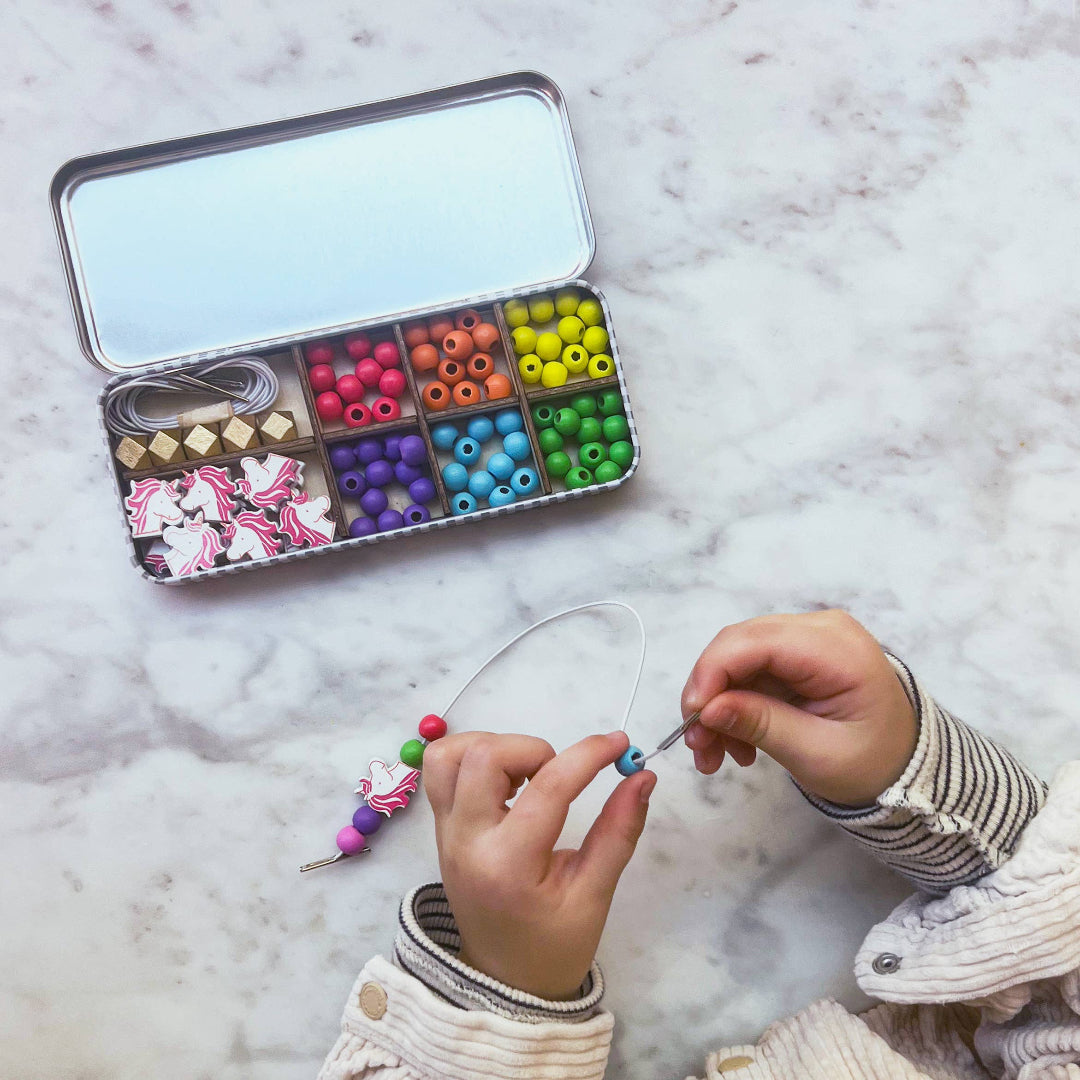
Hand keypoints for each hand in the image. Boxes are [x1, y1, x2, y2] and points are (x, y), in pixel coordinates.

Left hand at [423, 730, 654, 999]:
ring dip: (495, 747)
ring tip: (529, 775)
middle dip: (534, 749)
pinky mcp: (439, 827)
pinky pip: (439, 770)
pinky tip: (507, 781)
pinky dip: (472, 757)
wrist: (504, 980)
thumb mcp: (595, 894)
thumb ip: (618, 831)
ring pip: (449, 755)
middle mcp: (466, 841)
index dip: (589, 755)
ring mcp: (445, 832)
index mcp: (509, 865)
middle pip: (484, 757)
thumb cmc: (554, 944)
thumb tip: (643, 777)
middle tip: (562, 774)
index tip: (620, 744)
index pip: (548, 787)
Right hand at [680, 610, 916, 806]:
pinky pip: (749, 671)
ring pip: (736, 659)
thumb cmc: (873, 762)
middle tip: (695, 744)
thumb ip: (761, 725)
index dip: (713, 672)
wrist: (904, 765)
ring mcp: (807, 638)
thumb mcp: (817, 754)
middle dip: (708, 693)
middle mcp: (819, 629)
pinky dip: (733, 705)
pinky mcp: (796, 654)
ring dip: (716, 704)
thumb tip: (706, 709)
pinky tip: (735, 744)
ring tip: (713, 755)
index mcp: (837, 649)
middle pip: (739, 644)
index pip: (756, 641)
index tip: (693, 717)